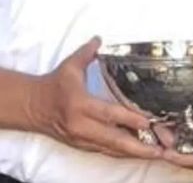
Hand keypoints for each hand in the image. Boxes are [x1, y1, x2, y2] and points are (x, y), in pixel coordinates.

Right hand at [26, 37, 161, 159]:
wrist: (32, 106)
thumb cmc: (54, 84)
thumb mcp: (70, 65)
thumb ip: (88, 52)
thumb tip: (100, 38)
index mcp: (79, 104)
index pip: (108, 113)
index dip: (128, 118)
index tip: (148, 121)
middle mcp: (81, 126)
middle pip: (113, 139)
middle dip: (138, 146)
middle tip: (160, 149)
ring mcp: (81, 139)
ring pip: (111, 149)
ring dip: (133, 152)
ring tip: (156, 153)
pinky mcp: (81, 146)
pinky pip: (105, 152)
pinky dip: (122, 153)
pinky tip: (138, 152)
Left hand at [160, 91, 192, 175]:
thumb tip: (185, 138)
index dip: (174, 152)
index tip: (161, 142)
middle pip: (189, 161)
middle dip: (172, 147)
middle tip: (159, 131)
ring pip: (191, 161)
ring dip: (177, 148)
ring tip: (165, 132)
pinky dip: (185, 148)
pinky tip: (178, 137)